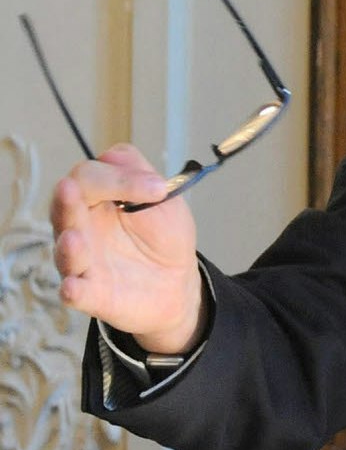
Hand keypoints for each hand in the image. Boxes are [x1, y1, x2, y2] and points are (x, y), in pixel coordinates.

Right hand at [50, 143, 203, 352]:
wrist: (177, 282)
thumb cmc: (162, 236)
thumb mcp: (163, 198)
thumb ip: (138, 173)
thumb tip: (112, 154)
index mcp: (95, 200)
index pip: (88, 177)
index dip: (116, 177)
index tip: (158, 188)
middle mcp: (80, 228)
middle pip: (64, 209)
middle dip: (67, 200)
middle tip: (71, 189)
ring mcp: (83, 262)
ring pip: (65, 252)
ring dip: (68, 246)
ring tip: (73, 238)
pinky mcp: (91, 294)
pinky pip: (76, 293)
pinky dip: (73, 291)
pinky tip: (73, 287)